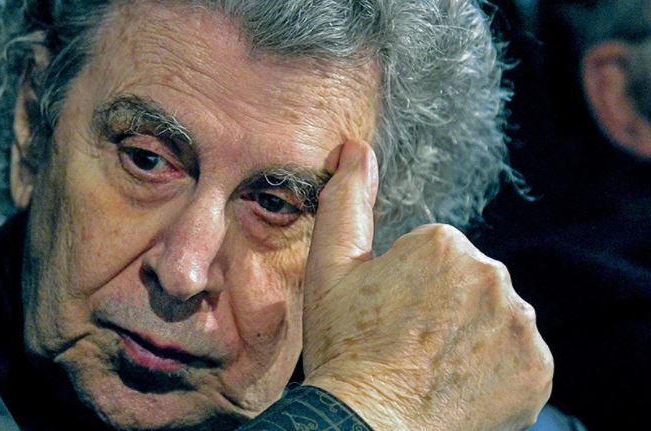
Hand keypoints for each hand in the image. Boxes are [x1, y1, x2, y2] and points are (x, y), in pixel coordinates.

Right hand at [301, 141, 552, 429]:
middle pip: (469, 284)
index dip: (407, 288)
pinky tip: (459, 384)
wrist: (369, 424)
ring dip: (472, 335)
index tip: (390, 316)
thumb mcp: (330, 269)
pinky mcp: (536, 366)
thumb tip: (354, 149)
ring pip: (495, 318)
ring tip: (432, 365)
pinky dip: (495, 368)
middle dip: (444, 307)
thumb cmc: (344, 347)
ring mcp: (518, 323)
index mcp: (443, 243)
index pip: (435, 256)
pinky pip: (518, 356)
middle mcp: (491, 274)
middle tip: (408, 343)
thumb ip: (345, 202)